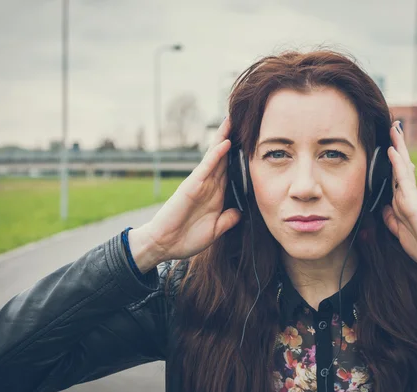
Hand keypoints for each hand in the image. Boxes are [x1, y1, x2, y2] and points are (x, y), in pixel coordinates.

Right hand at [140, 117, 241, 260]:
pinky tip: (226, 143)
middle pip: (224, 157)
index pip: (231, 170)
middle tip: (243, 119)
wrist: (165, 246)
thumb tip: (240, 212)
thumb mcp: (214, 230)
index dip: (240, 155)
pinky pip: (206, 167)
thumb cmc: (187, 238)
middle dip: (232, 138)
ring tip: (233, 120)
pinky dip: (216, 155)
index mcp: (216, 194)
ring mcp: (200, 183)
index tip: (251, 141)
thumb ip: (227, 220)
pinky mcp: (191, 186)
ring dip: (224, 138)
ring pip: (215, 156)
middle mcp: (209, 185)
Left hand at [382, 122, 416, 275]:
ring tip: (394, 129)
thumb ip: (391, 218)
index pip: (395, 176)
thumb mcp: (399, 232)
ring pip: (402, 168)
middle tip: (393, 126)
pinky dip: (398, 165)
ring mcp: (411, 197)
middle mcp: (407, 195)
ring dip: (398, 147)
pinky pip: (403, 181)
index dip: (392, 160)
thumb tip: (383, 208)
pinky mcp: (413, 204)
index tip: (388, 145)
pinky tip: (394, 151)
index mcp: (403, 201)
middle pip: (400, 166)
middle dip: (397, 146)